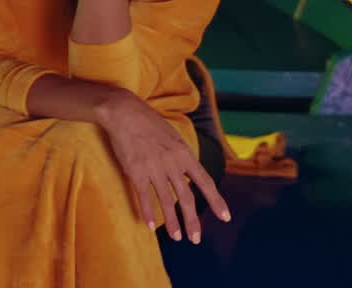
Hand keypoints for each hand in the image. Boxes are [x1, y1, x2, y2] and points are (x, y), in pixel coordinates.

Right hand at [97, 91, 231, 243]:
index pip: (205, 181)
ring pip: (167, 201)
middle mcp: (172, 163)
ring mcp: (154, 168)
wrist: (125, 112)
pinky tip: (150, 226)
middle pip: (187, 197)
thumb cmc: (148, 122)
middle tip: (196, 238)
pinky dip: (148, 212)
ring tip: (178, 237)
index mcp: (184, 154)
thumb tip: (188, 171)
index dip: (216, 201)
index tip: (225, 217)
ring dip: (173, 222)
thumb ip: (181, 155)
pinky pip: (144, 196)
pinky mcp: (136, 171)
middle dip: (193, 220)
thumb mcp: (173, 136)